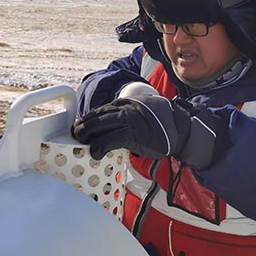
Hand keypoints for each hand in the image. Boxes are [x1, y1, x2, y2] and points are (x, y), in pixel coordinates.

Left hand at [72, 95, 218, 168]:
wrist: (179, 128)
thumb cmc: (159, 125)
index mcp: (124, 104)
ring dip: (86, 134)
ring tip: (81, 142)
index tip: (79, 127)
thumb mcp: (139, 115)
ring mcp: (127, 120)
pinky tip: (95, 152)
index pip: (99, 111)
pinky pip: (110, 139)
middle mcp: (124, 109)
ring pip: (99, 125)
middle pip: (95, 116)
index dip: (86, 120)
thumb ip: (124, 119)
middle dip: (82, 126)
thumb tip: (108, 131)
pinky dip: (99, 146)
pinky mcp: (132, 134)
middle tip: (75, 135)